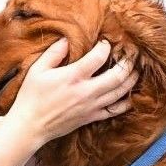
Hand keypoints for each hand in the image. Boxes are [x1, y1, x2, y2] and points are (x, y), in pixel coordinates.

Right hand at [6, 38, 137, 147]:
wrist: (30, 126)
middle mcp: (86, 91)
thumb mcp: (37, 70)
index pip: (99, 57)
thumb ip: (54, 53)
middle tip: (131, 55)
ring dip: (131, 80)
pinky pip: (114, 111)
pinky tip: (129, 95)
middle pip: (117, 76)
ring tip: (135, 71)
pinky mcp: (91, 117)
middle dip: (127, 63)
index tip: (105, 43)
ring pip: (120, 93)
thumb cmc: (31, 97)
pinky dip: (125, 102)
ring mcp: (91, 106)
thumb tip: (67, 40)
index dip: (105, 47)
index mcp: (73, 77)